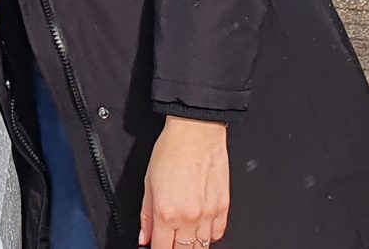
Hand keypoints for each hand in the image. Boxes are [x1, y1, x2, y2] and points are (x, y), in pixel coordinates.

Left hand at [139, 116, 228, 247]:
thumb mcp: (148, 183)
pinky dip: (208, 236)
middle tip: (169, 241)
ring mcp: (209, 214)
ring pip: (202, 247)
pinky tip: (199, 229)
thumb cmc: (172, 151)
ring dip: (191, 246)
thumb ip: (146, 215)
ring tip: (183, 238)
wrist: (196, 132)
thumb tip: (145, 236)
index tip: (155, 247)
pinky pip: (217, 233)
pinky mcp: (223, 207)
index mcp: (167, 213)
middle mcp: (189, 217)